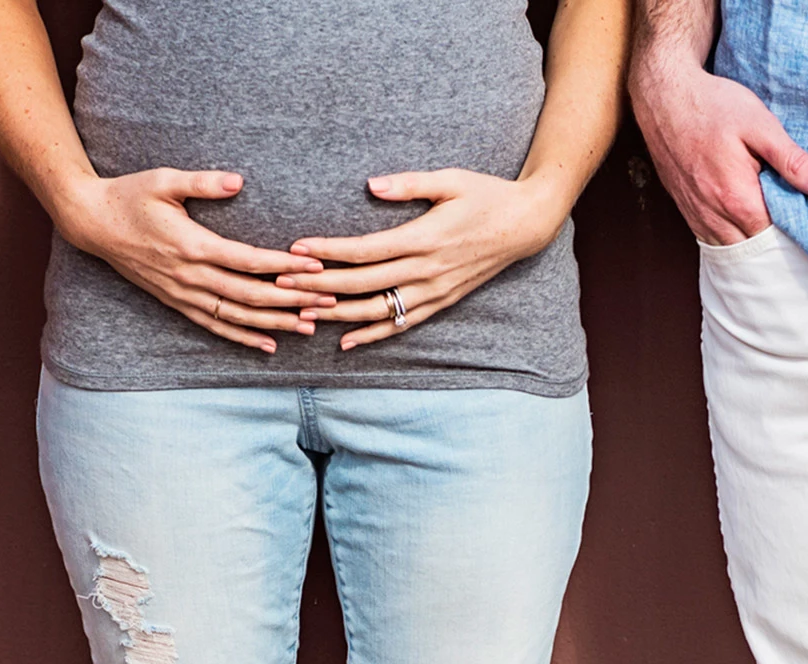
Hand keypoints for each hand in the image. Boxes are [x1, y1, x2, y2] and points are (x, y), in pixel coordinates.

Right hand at [54, 168, 335, 352]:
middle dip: (292, 300)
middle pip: (249, 295)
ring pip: (236, 317)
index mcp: (191, 245)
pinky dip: (243, 337)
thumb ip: (201, 182)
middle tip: (329, 300)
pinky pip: (214, 326)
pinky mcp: (176, 302)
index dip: (284, 266)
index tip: (317, 267)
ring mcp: (182, 293)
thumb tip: (238, 182)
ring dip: (275, 323)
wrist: (92, 222)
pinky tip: (270, 344)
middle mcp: (189, 276)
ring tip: (310, 326)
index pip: (247, 261)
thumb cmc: (130, 195)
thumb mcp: (163, 180)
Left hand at [273, 169, 570, 350]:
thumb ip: (410, 183)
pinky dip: (373, 335)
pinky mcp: (442, 301)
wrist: (526, 224)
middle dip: (319, 286)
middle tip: (281, 284)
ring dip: (338, 315)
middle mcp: (427, 270)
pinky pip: (402, 324)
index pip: (365, 249)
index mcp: (424, 237)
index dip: (328, 251)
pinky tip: (346, 341)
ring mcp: (435, 291)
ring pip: (378, 311)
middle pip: (363, 283)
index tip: (296, 250)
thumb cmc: (486, 195)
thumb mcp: (450, 179)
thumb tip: (371, 186)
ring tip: (302, 315)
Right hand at [629, 56, 807, 245]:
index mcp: (738, 199)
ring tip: (774, 225)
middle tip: (797, 223)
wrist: (664, 96)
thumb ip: (793, 162)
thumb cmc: (713, 105)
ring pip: (732, 250)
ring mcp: (696, 216)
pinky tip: (746, 222)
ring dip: (754, 243)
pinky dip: (733, 238)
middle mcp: (714, 216)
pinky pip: (713, 239)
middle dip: (777, 243)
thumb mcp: (761, 126)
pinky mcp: (686, 210)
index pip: (777, 237)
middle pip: (755, 250)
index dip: (797, 232)